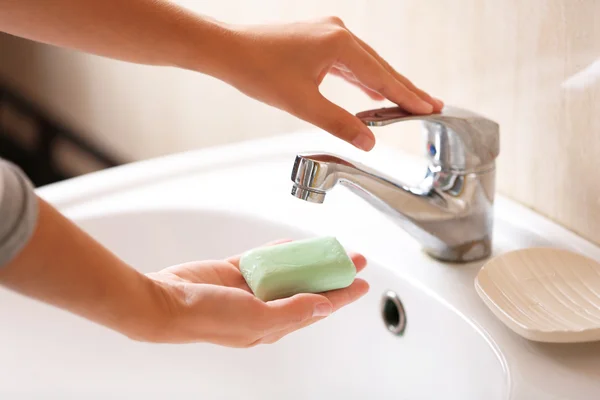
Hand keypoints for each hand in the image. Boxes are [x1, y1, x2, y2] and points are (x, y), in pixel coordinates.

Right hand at [145, 240, 368, 346]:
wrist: (165, 302)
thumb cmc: (205, 318)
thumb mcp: (256, 319)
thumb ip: (293, 311)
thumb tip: (324, 307)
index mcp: (271, 325)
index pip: (316, 308)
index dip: (341, 296)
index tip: (361, 284)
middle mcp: (264, 308)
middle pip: (306, 288)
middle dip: (331, 274)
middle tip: (352, 259)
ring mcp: (249, 289)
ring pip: (286, 272)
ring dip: (307, 260)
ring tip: (329, 249)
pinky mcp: (234, 272)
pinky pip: (262, 259)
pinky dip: (278, 251)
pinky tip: (292, 245)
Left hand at [221, 16, 443, 150]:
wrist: (228, 51)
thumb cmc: (259, 72)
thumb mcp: (303, 104)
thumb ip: (339, 123)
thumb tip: (369, 142)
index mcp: (339, 44)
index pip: (382, 76)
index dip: (407, 95)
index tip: (430, 107)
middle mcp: (338, 33)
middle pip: (379, 67)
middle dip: (404, 89)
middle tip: (431, 104)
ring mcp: (327, 34)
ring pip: (364, 65)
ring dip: (384, 85)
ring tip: (407, 101)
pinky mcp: (317, 40)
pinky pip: (348, 63)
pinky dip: (362, 79)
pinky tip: (371, 91)